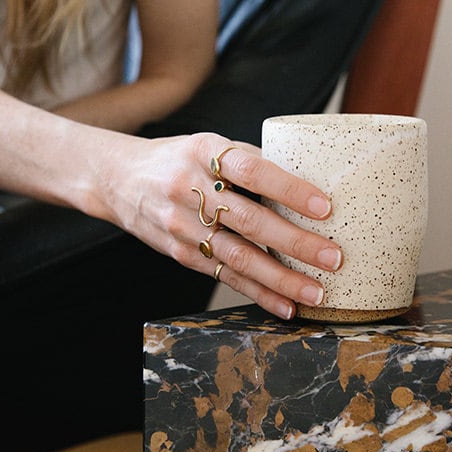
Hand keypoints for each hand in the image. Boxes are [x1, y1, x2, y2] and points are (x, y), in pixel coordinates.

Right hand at [103, 132, 342, 319]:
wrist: (117, 179)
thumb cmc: (178, 159)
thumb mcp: (207, 144)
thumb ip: (249, 161)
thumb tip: (309, 179)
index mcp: (203, 151)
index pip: (251, 170)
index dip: (288, 188)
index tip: (324, 206)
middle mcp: (190, 189)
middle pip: (248, 220)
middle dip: (295, 243)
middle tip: (333, 257)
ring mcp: (183, 225)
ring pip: (238, 256)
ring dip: (281, 279)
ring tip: (316, 292)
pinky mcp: (182, 254)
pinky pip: (225, 276)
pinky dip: (258, 293)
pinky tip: (286, 306)